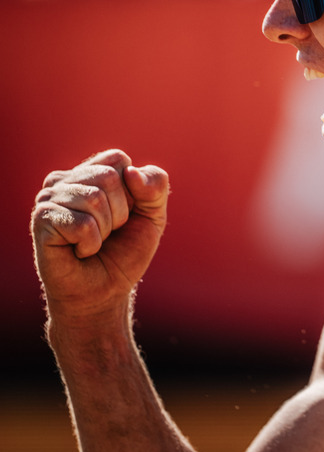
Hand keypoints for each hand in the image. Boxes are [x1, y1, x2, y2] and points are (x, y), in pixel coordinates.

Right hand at [31, 149, 168, 323]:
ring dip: (104, 229)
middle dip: (120, 212)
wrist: (105, 291)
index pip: (119, 160)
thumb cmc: (125, 251)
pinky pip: (81, 223)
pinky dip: (90, 243)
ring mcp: (49, 198)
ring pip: (94, 198)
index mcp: (90, 171)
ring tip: (92, 242)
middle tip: (108, 233)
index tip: (125, 214)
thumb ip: (155, 185)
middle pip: (108, 177)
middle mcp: (64, 180)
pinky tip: (80, 251)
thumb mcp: (154, 215)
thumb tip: (131, 172)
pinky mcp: (41, 221)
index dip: (133, 191)